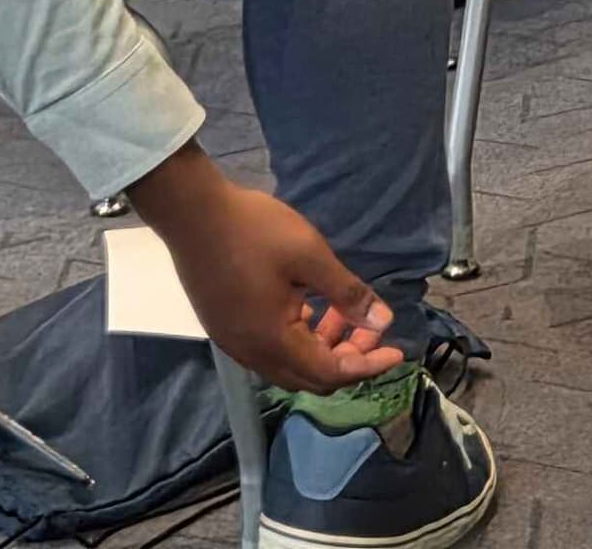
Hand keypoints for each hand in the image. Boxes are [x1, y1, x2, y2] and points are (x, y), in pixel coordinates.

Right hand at [125, 151, 405, 393]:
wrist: (193, 213)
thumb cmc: (254, 231)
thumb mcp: (310, 256)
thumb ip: (347, 293)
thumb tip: (383, 322)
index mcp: (273, 341)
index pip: (330, 374)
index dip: (368, 365)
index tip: (398, 351)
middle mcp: (251, 353)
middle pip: (309, 377)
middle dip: (347, 359)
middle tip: (371, 330)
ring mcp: (234, 342)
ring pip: (289, 365)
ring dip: (321, 348)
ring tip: (342, 313)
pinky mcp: (225, 327)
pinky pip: (270, 350)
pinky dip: (298, 340)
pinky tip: (309, 309)